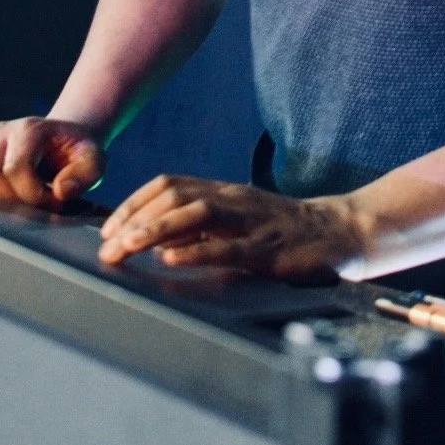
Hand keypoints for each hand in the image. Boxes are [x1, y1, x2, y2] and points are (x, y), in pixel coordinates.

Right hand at [0, 117, 104, 207]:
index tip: (52, 202)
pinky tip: (4, 202)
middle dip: (9, 200)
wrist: (65, 140)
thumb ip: (84, 175)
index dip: (32, 194)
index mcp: (30, 129)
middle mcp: (1, 133)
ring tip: (20, 204)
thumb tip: (60, 190)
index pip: (15, 168)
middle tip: (33, 206)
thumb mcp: (94, 160)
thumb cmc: (77, 151)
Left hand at [97, 174, 366, 279]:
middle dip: (134, 219)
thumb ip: (201, 226)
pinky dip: (196, 252)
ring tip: (127, 248)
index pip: (168, 184)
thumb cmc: (282, 230)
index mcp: (223, 191)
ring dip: (156, 230)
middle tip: (106, 247)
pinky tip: (172, 260)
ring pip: (196, 214)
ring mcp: (250, 221)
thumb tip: (154, 239)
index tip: (108, 228)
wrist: (338, 231)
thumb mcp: (237, 220)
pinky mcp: (267, 248)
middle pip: (175, 195)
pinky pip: (227, 248)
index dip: (134, 203)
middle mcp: (232, 198)